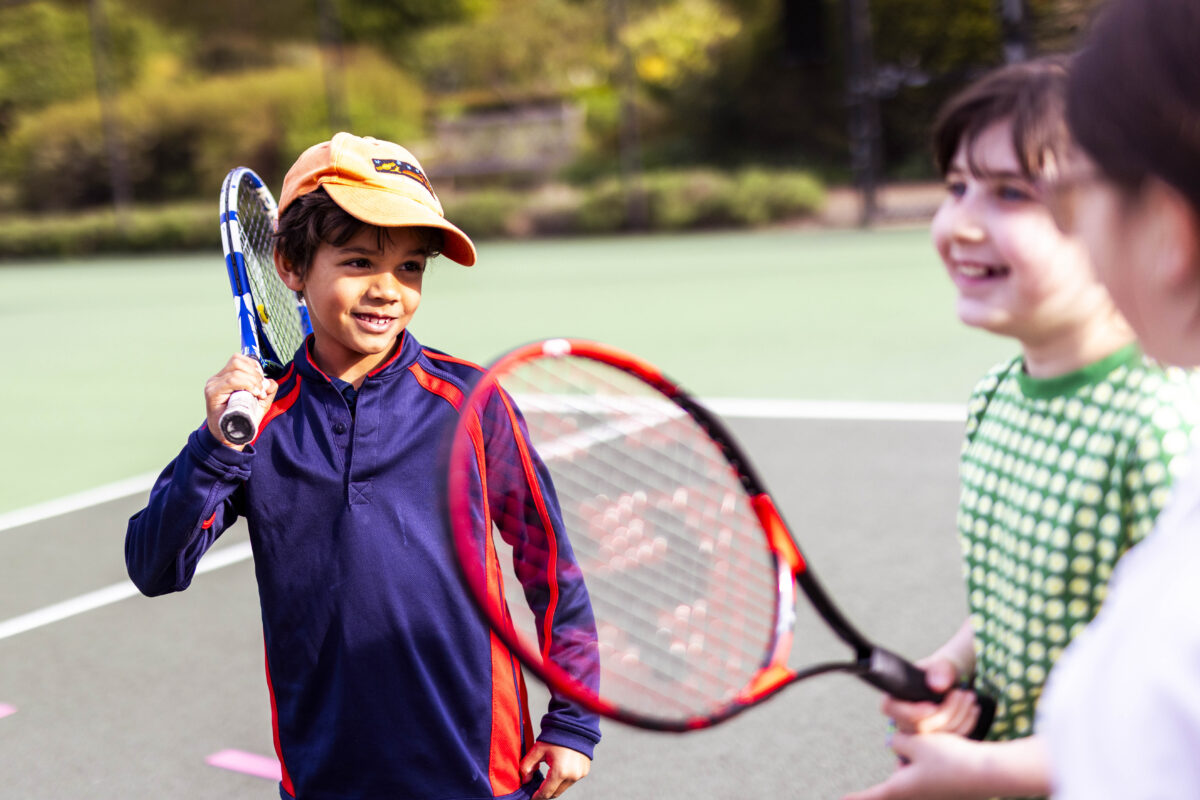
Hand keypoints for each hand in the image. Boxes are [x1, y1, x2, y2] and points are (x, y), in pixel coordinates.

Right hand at [204, 354, 277, 449]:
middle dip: (255, 373)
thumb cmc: (243, 421)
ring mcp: (213, 385)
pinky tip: (253, 394)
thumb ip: (267, 391)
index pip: (240, 360)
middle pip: (238, 360)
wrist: (230, 439)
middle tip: (260, 390)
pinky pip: (231, 380)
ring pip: (236, 369)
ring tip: (257, 393)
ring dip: (253, 380)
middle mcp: (217, 379)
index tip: (262, 383)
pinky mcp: (212, 393)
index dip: (254, 367)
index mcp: (226, 378)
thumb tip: (270, 381)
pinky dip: (247, 384)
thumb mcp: (259, 404)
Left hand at [519, 742, 589, 798]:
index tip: (531, 798)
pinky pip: (571, 780)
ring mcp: (580, 774)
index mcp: (560, 772)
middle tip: (537, 789)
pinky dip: (564, 779)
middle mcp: (572, 776)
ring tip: (547, 779)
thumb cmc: (555, 736)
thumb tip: (525, 780)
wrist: (575, 725)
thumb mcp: (537, 750)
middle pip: (555, 792)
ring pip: (564, 787)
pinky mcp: (584, 771)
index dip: (537, 797)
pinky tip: (558, 771)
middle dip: (546, 793)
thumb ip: (527, 766)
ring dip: (555, 786)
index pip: (546, 793)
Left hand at [842, 732, 987, 799]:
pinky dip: (935, 758)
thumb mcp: (917, 741)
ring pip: (914, 770)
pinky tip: (948, 752)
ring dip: (922, 755)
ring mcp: (931, 794)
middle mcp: (914, 795)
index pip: (872, 795)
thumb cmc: (951, 759)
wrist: (989, 773)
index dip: (855, 798)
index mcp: (900, 788)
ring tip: (940, 748)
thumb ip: (898, 741)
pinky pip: (931, 771)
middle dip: (905, 756)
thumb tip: (894, 743)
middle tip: (921, 744)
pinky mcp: (944, 791)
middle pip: (896, 775)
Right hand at [883, 657, 979, 735]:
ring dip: (958, 717)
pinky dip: (965, 725)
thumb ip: (940, 669)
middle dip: (945, 712)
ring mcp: (918, 731)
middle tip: (963, 693)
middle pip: (918, 728)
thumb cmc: (944, 669)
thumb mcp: (943, 663)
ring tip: (970, 697)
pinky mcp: (936, 740)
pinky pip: (948, 741)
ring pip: (936, 737)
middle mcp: (903, 716)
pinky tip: (972, 709)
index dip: (912, 712)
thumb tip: (937, 685)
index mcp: (896, 695)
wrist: (956, 679)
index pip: (892, 709)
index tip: (934, 706)